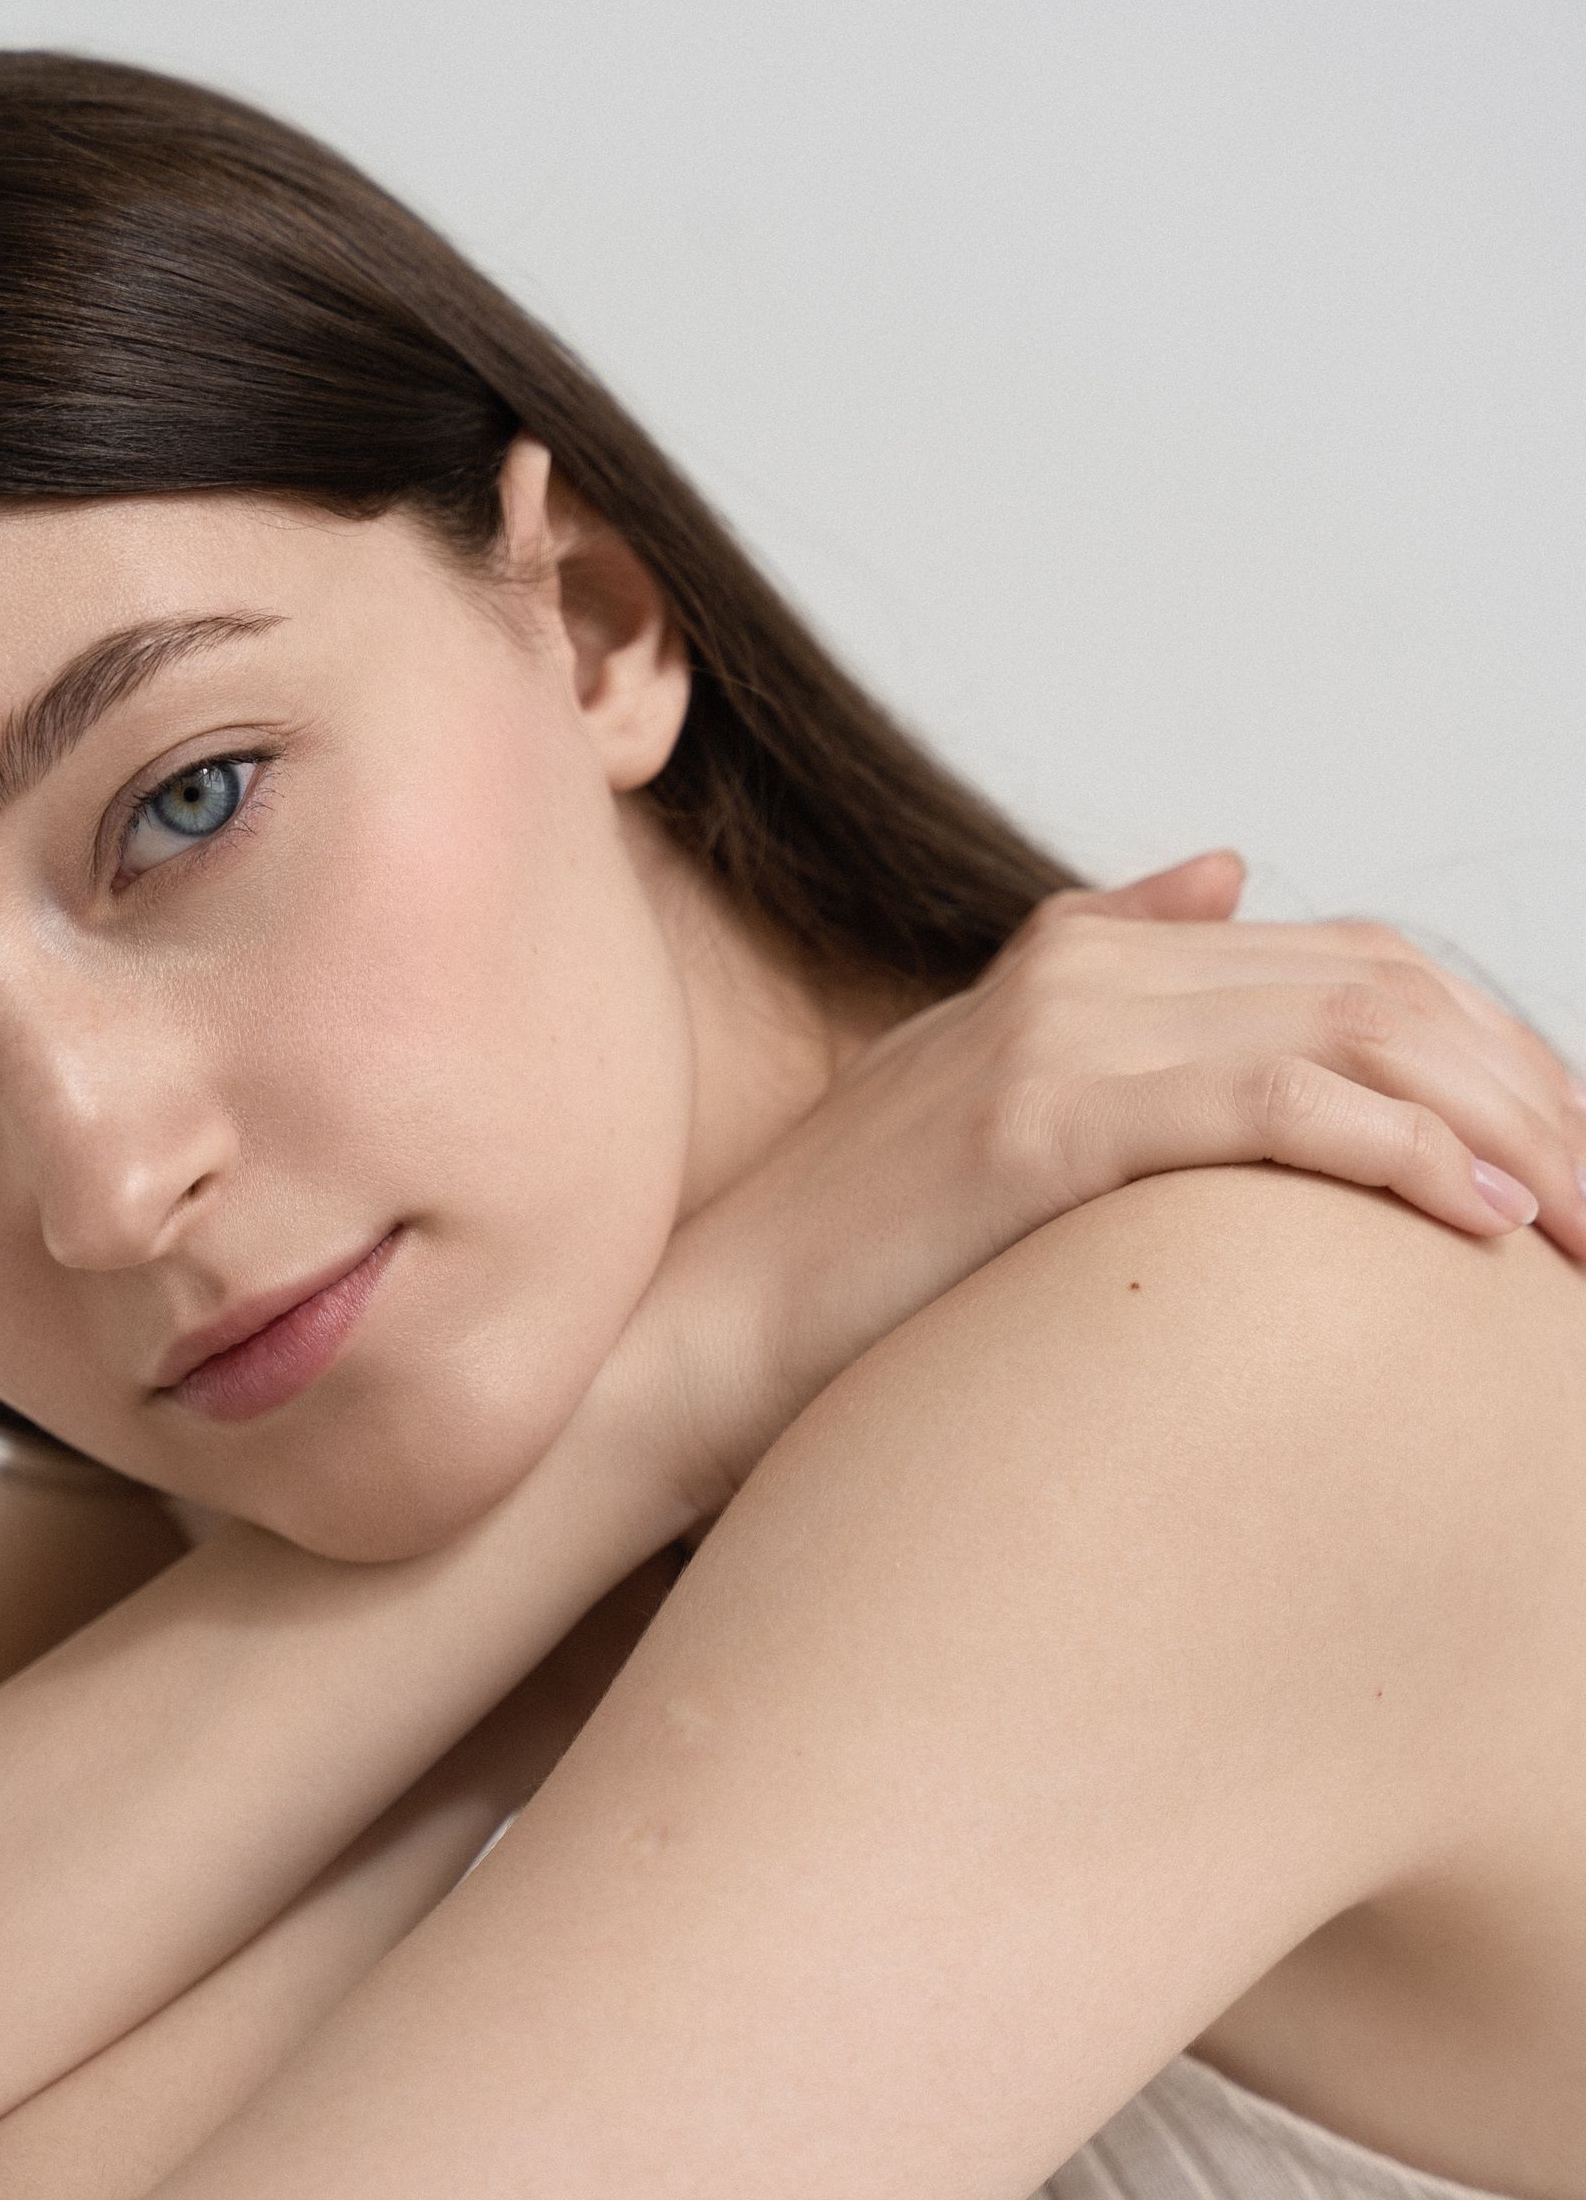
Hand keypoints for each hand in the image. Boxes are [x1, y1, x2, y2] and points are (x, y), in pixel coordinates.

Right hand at [622, 848, 1585, 1527]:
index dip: (1488, 1049)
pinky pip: (1276, 1109)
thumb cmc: (853, 1255)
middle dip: (1524, 1091)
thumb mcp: (987, 1081)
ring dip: (1500, 1126)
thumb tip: (1227, 867)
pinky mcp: (1045, 1117)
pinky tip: (1483, 1220)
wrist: (702, 1332)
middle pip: (1385, 987)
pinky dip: (1400, 1157)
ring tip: (1579, 1221)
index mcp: (1091, 951)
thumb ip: (1111, 969)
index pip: (1356, 963)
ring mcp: (1064, 1027)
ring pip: (1358, 1036)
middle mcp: (1091, 962)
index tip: (1561, 1154)